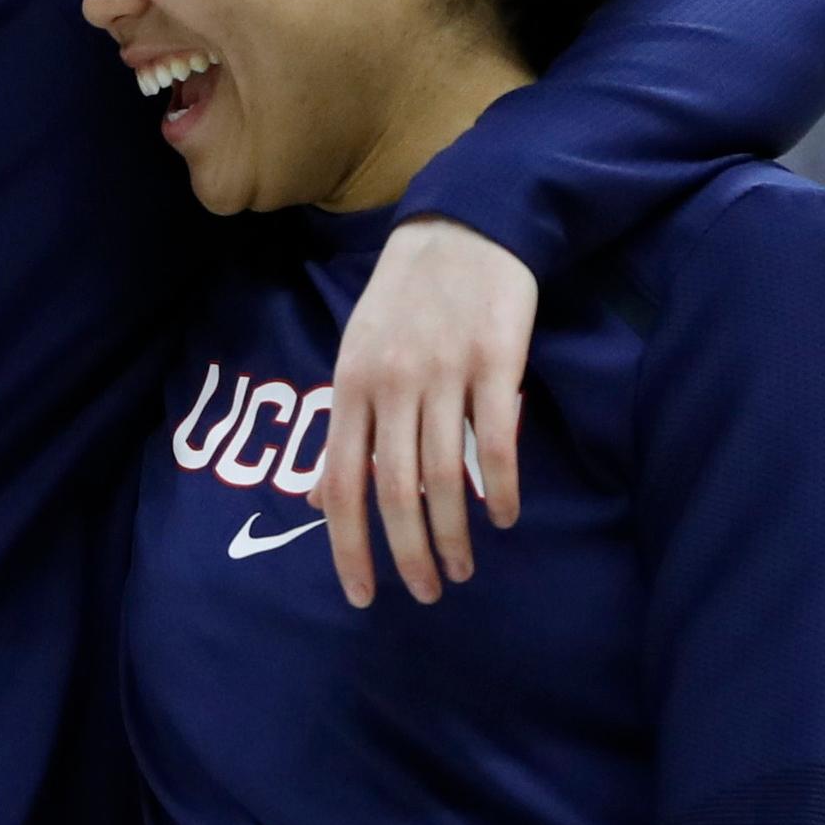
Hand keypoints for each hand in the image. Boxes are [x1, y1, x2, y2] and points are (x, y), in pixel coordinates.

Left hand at [315, 219, 531, 608]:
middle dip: (408, 553)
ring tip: (462, 568)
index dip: (348, 546)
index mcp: (351, 385)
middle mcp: (392, 383)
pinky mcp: (496, 361)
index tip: (362, 596)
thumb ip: (344, 430)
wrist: (462, 228)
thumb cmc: (404, 301)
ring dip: (454, 532)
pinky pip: (497, 439)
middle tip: (425, 592)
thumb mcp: (357, 357)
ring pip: (445, 473)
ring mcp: (444, 372)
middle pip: (394, 489)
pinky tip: (505, 517)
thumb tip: (320, 500)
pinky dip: (502, 487)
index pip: (342, 484)